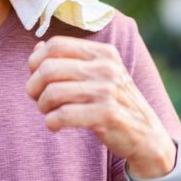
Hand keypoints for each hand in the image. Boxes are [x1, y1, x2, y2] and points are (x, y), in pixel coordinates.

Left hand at [26, 36, 175, 177]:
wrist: (146, 135)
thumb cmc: (115, 103)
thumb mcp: (98, 75)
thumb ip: (69, 60)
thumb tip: (37, 47)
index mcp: (103, 52)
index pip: (56, 44)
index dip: (36, 61)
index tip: (35, 77)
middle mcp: (106, 67)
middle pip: (49, 69)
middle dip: (34, 87)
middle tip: (38, 100)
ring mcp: (108, 91)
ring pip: (53, 93)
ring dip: (43, 107)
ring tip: (50, 114)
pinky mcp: (107, 114)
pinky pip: (62, 115)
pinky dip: (51, 122)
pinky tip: (56, 126)